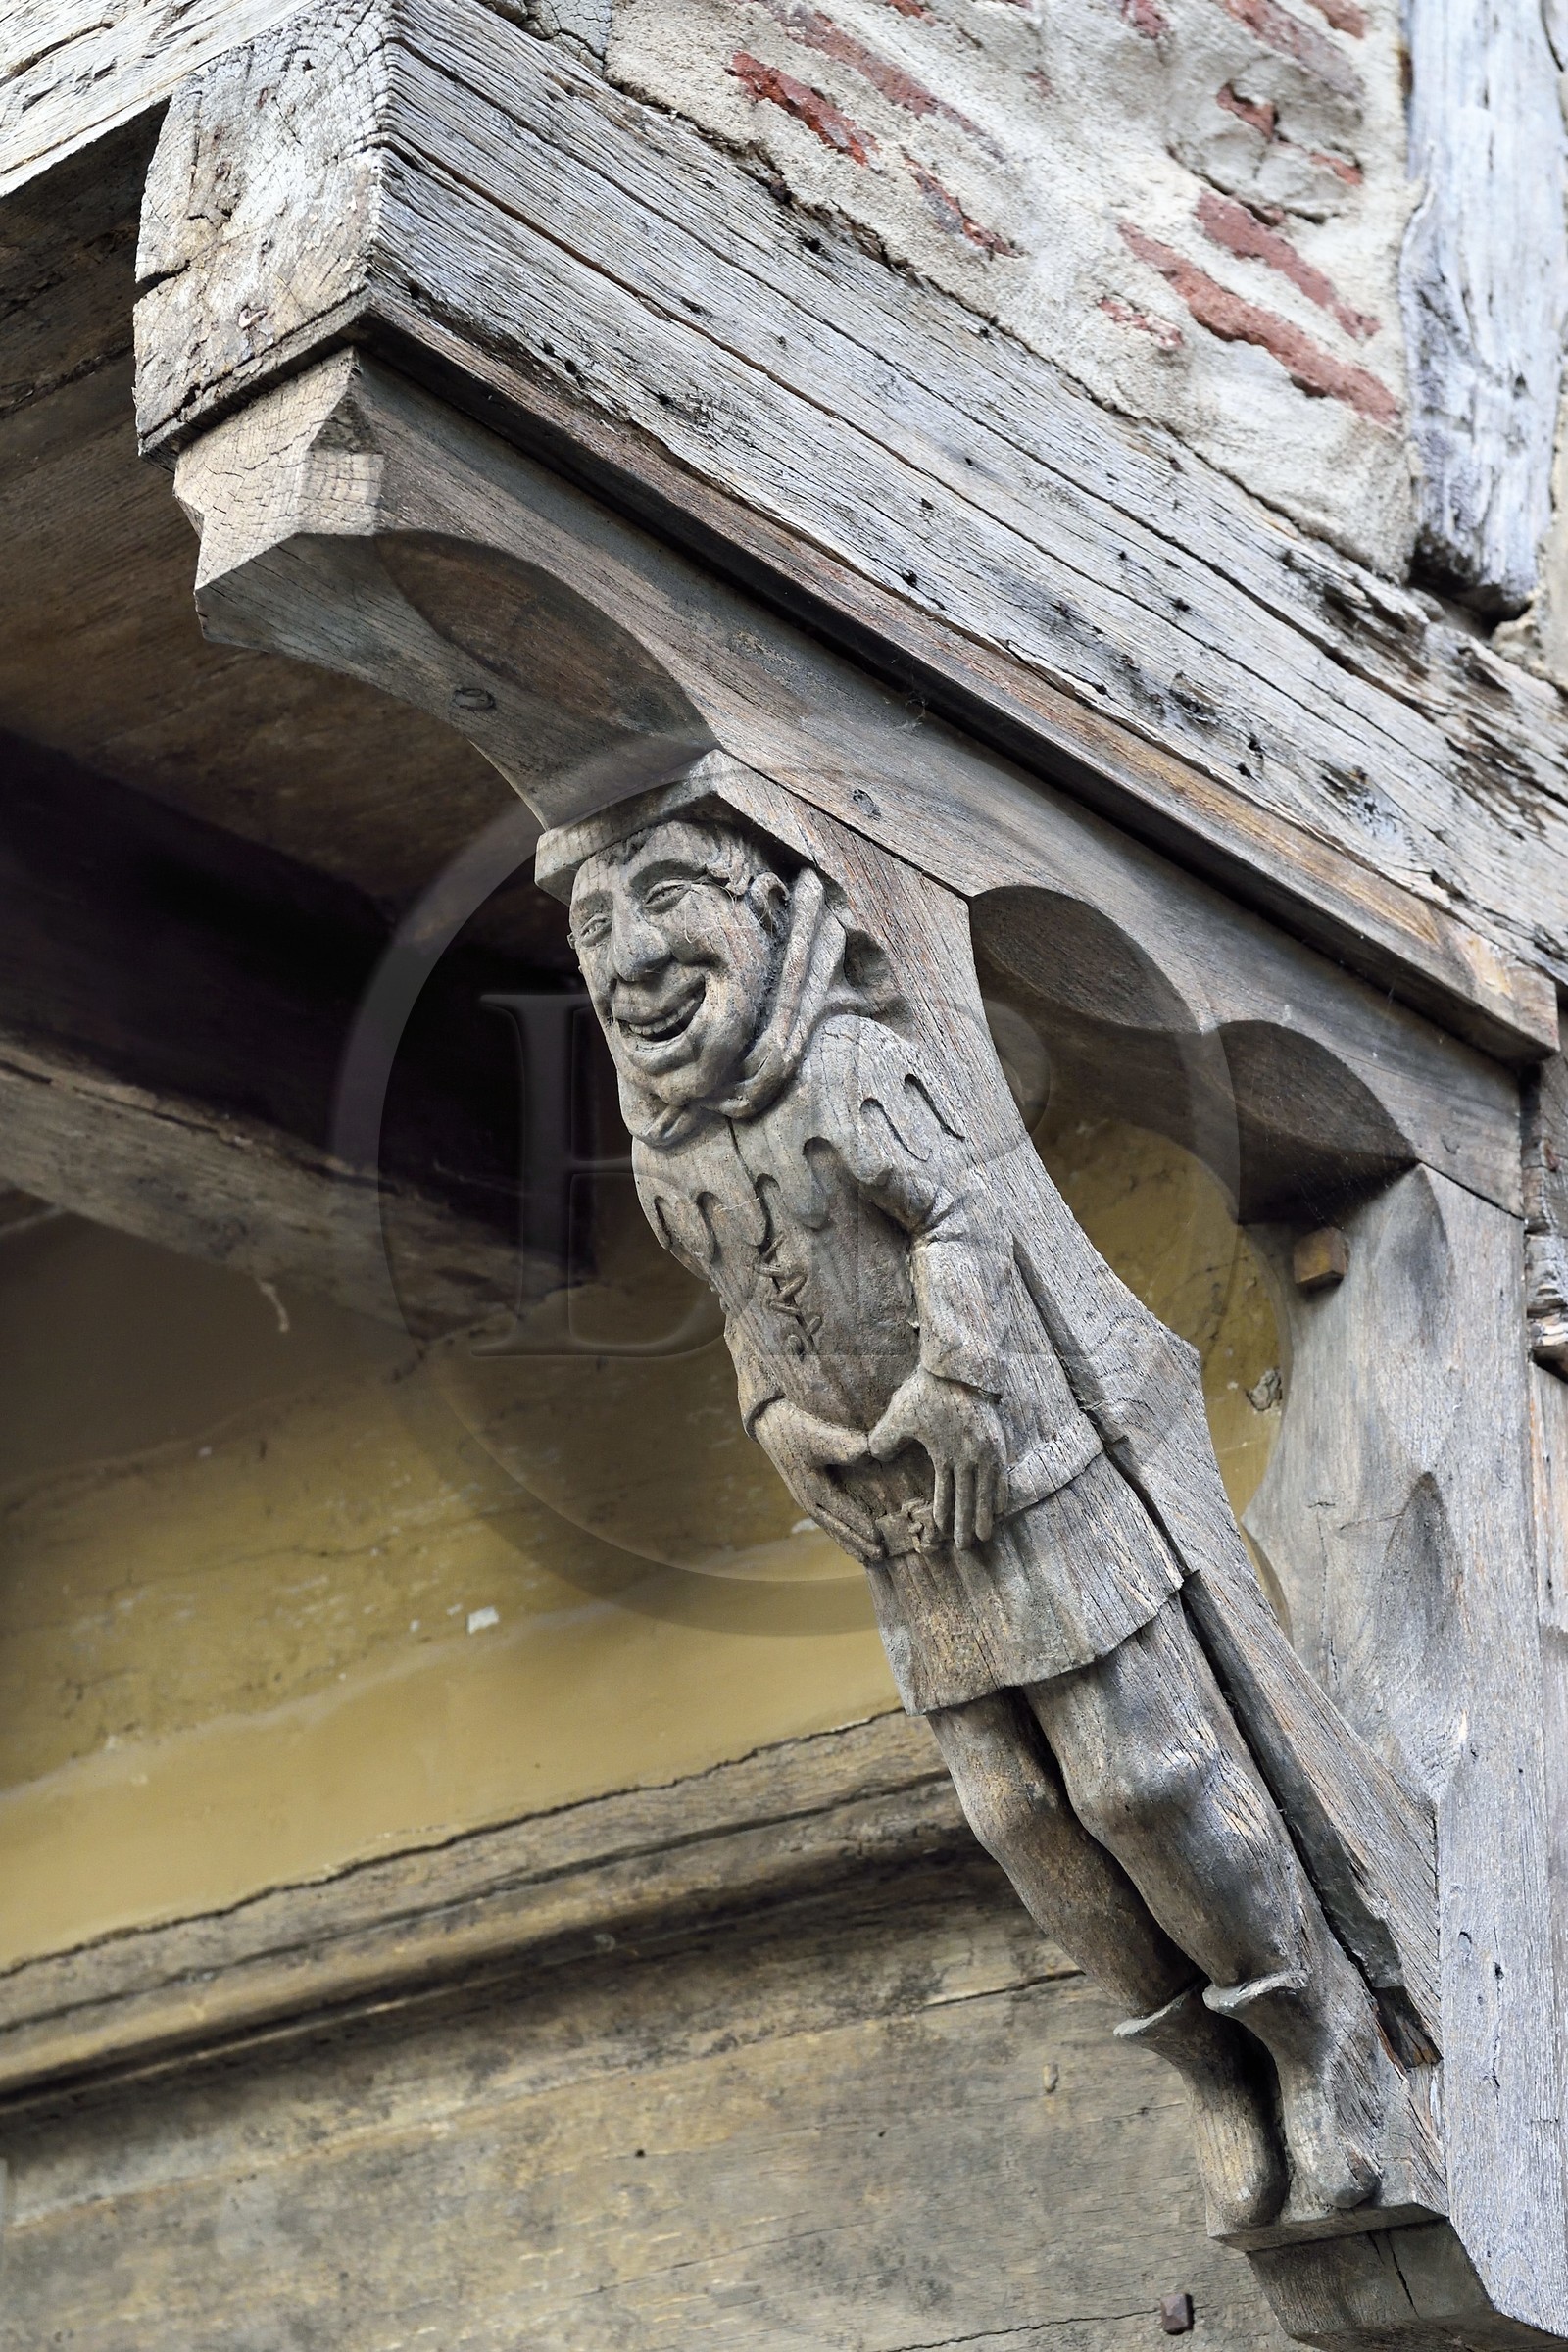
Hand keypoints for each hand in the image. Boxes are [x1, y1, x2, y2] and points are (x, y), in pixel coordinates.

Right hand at [754, 1400, 879, 1561]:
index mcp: (812, 1488)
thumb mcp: (818, 1434)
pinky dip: (838, 1531)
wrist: (770, 1421)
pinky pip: (825, 1519)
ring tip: (866, 1558)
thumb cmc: (795, 1426)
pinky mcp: (805, 1493)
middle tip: (880, 1556)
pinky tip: (847, 1538)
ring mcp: (805, 1497)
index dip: (860, 1525)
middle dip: (857, 1542)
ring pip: (830, 1526)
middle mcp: (808, 1498)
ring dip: (848, 1542)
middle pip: (836, 1527)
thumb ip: (843, 1446)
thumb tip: (870, 1453)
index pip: (842, 1512)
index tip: (879, 1537)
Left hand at [869, 1368, 1005, 1551]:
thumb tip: (873, 1456)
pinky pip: (1003, 1474)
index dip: (944, 1514)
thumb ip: (885, 1439)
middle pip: (969, 1499)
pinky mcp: (998, 1440)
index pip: (945, 1494)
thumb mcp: (899, 1414)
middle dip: (967, 1525)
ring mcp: (988, 1450)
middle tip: (966, 1549)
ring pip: (988, 1492)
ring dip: (986, 1516)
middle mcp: (970, 1458)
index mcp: (946, 1456)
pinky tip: (1001, 1505)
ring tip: (987, 1536)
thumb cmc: (927, 1390)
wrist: (961, 1366)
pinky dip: (1001, 1493)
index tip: (941, 1533)